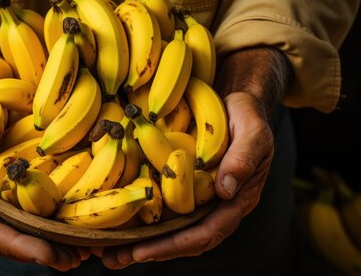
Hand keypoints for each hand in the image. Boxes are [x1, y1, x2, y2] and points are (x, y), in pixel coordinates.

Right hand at [0, 57, 88, 271]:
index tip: (44, 253)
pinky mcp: (3, 189)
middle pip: (5, 239)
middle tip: (72, 260)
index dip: (14, 244)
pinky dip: (48, 222)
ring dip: (49, 243)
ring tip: (80, 252)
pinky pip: (25, 210)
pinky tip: (71, 228)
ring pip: (18, 229)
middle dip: (38, 252)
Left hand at [99, 47, 291, 268]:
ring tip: (107, 250)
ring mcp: (198, 198)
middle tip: (114, 258)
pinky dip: (141, 217)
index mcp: (235, 202)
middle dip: (149, 251)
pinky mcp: (183, 185)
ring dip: (139, 240)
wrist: (239, 102)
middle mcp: (215, 206)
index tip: (142, 251)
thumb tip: (226, 190)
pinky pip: (163, 207)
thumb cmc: (248, 117)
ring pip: (169, 228)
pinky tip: (117, 220)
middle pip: (181, 239)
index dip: (173, 245)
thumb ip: (243, 159)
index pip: (204, 233)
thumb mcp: (253, 133)